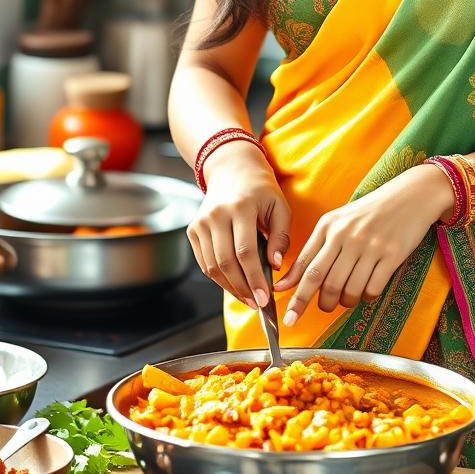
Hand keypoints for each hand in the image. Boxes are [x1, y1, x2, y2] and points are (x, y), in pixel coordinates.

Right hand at [186, 140, 290, 309]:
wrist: (232, 168)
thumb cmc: (261, 189)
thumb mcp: (280, 206)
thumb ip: (281, 236)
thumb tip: (275, 265)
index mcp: (240, 206)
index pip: (245, 251)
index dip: (254, 278)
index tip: (264, 298)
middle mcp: (216, 214)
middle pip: (225, 262)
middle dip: (242, 288)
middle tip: (257, 305)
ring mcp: (201, 222)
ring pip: (211, 266)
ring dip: (230, 287)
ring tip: (247, 298)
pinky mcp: (193, 229)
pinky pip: (203, 261)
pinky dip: (217, 278)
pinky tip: (233, 285)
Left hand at [274, 162, 453, 326]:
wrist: (410, 195)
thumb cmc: (370, 211)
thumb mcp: (338, 221)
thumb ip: (314, 249)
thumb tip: (288, 281)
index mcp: (329, 225)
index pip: (306, 266)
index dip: (295, 295)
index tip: (289, 315)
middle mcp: (346, 235)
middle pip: (323, 281)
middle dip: (319, 304)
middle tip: (324, 307)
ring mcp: (369, 245)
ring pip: (348, 290)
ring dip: (345, 302)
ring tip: (347, 297)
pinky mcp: (391, 255)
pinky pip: (372, 289)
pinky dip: (366, 297)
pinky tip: (367, 289)